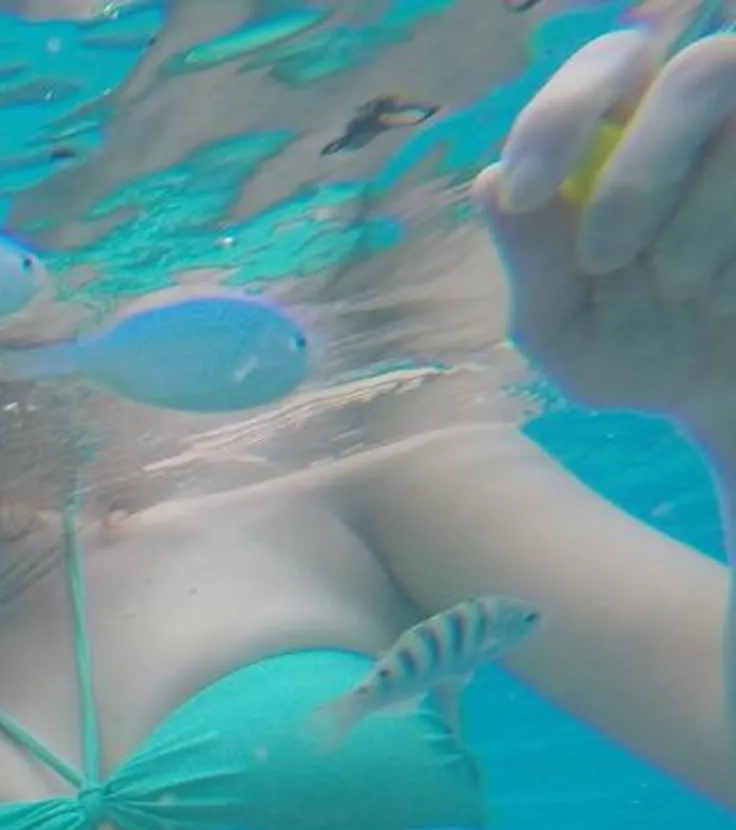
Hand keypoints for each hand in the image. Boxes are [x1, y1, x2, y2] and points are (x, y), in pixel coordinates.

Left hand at [484, 26, 735, 437]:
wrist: (730, 396)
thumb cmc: (642, 348)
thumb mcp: (565, 326)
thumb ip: (532, 259)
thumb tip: (490, 183)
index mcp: (640, 127)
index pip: (611, 61)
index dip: (561, 112)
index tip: (522, 193)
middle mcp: (719, 113)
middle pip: (700, 71)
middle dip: (637, 178)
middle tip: (602, 262)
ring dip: (699, 225)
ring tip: (684, 289)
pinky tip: (730, 294)